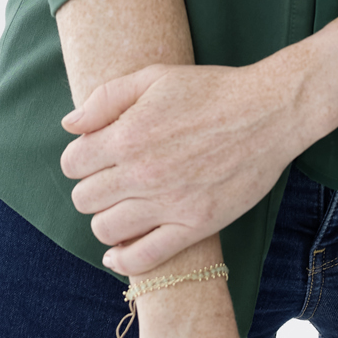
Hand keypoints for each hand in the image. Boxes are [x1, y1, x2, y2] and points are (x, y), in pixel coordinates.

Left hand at [60, 58, 314, 272]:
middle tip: (111, 179)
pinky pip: (144, 259)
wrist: (269, 113)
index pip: (73, 164)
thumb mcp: (155, 77)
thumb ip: (106, 98)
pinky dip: (123, 260)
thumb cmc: (212, 90)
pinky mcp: (194, 226)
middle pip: (85, 198)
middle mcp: (142, 174)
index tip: (96, 155)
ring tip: (121, 206)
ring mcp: (168, 204)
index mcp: (128, 136)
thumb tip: (69, 126)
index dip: (80, 159)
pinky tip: (119, 251)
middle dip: (91, 187)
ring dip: (106, 219)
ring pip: (106, 230)